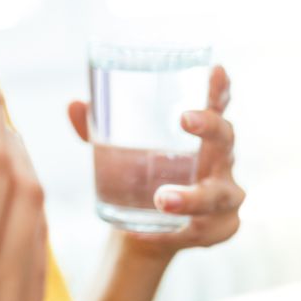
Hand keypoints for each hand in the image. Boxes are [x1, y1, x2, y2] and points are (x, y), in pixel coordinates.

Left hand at [66, 65, 244, 259]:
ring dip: (191, 197)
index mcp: (200, 133)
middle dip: (209, 126)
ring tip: (161, 199)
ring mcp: (226, 194)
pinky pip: (203, 230)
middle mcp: (220, 160)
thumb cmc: (138, 174)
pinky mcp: (222, 227)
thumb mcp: (116, 150)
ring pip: (216, 194)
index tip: (216, 69)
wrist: (145, 227)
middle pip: (225, 138)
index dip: (219, 87)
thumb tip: (73, 104)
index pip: (216, 104)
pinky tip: (146, 232)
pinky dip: (176, 231)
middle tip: (184, 118)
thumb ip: (96, 128)